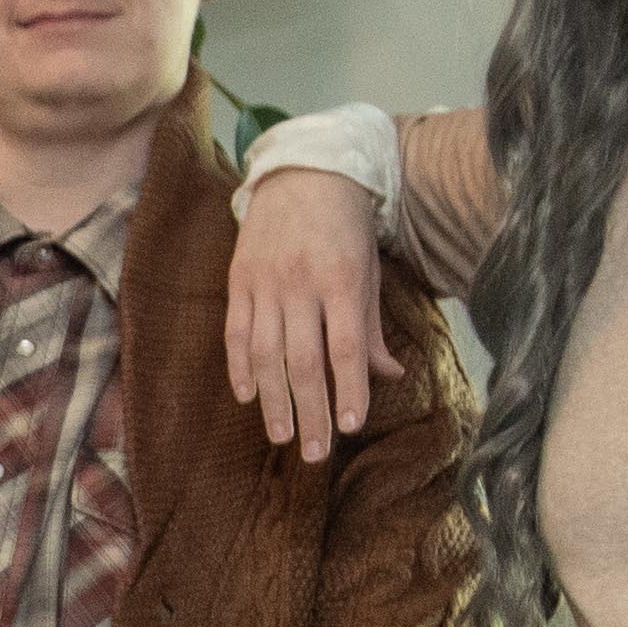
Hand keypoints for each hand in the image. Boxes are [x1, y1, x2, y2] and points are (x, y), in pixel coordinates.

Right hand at [223, 168, 385, 463]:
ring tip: (282, 436)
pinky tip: (247, 396)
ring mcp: (265, 282)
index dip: (348, 388)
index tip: (352, 425)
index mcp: (341, 279)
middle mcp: (300, 283)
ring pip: (266, 353)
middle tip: (316, 453)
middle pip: (303, 359)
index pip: (345, 346)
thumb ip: (372, 327)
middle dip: (311, 410)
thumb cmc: (345, 229)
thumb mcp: (368, 271)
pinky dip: (240, 366)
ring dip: (273, 400)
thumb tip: (391, 376)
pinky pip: (236, 332)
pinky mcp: (239, 281)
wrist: (303, 173)